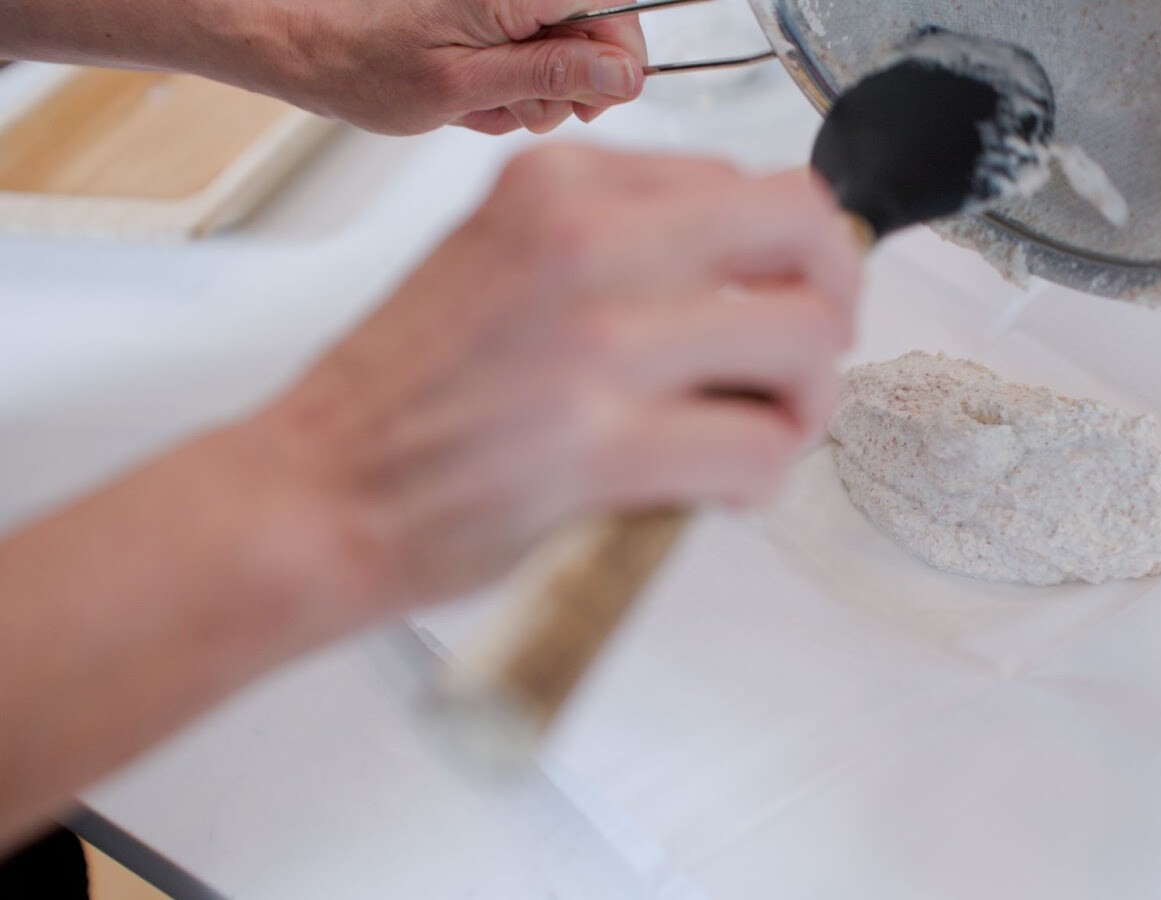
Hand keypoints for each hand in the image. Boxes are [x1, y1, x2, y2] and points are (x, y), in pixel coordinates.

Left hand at [2, 0, 645, 135]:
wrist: (301, 47)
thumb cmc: (363, 66)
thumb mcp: (466, 86)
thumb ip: (552, 74)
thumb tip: (621, 73)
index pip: (615, 7)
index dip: (618, 60)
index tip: (597, 101)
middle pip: (595, 29)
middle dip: (569, 82)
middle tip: (521, 110)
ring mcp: (500, 0)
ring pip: (563, 47)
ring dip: (533, 91)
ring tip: (481, 105)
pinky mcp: (487, 12)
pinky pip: (528, 50)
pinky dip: (508, 83)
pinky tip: (471, 96)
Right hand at [249, 144, 860, 606]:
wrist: (310, 492)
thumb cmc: (409, 395)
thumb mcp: (506, 260)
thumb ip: (623, 247)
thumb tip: (759, 274)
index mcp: (561, 182)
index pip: (753, 184)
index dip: (793, 255)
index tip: (785, 302)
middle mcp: (583, 238)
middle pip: (804, 233)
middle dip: (834, 304)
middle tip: (806, 362)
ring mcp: (593, 339)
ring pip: (804, 341)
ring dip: (807, 402)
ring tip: (763, 435)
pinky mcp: (597, 444)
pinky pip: (760, 446)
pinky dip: (764, 476)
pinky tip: (725, 489)